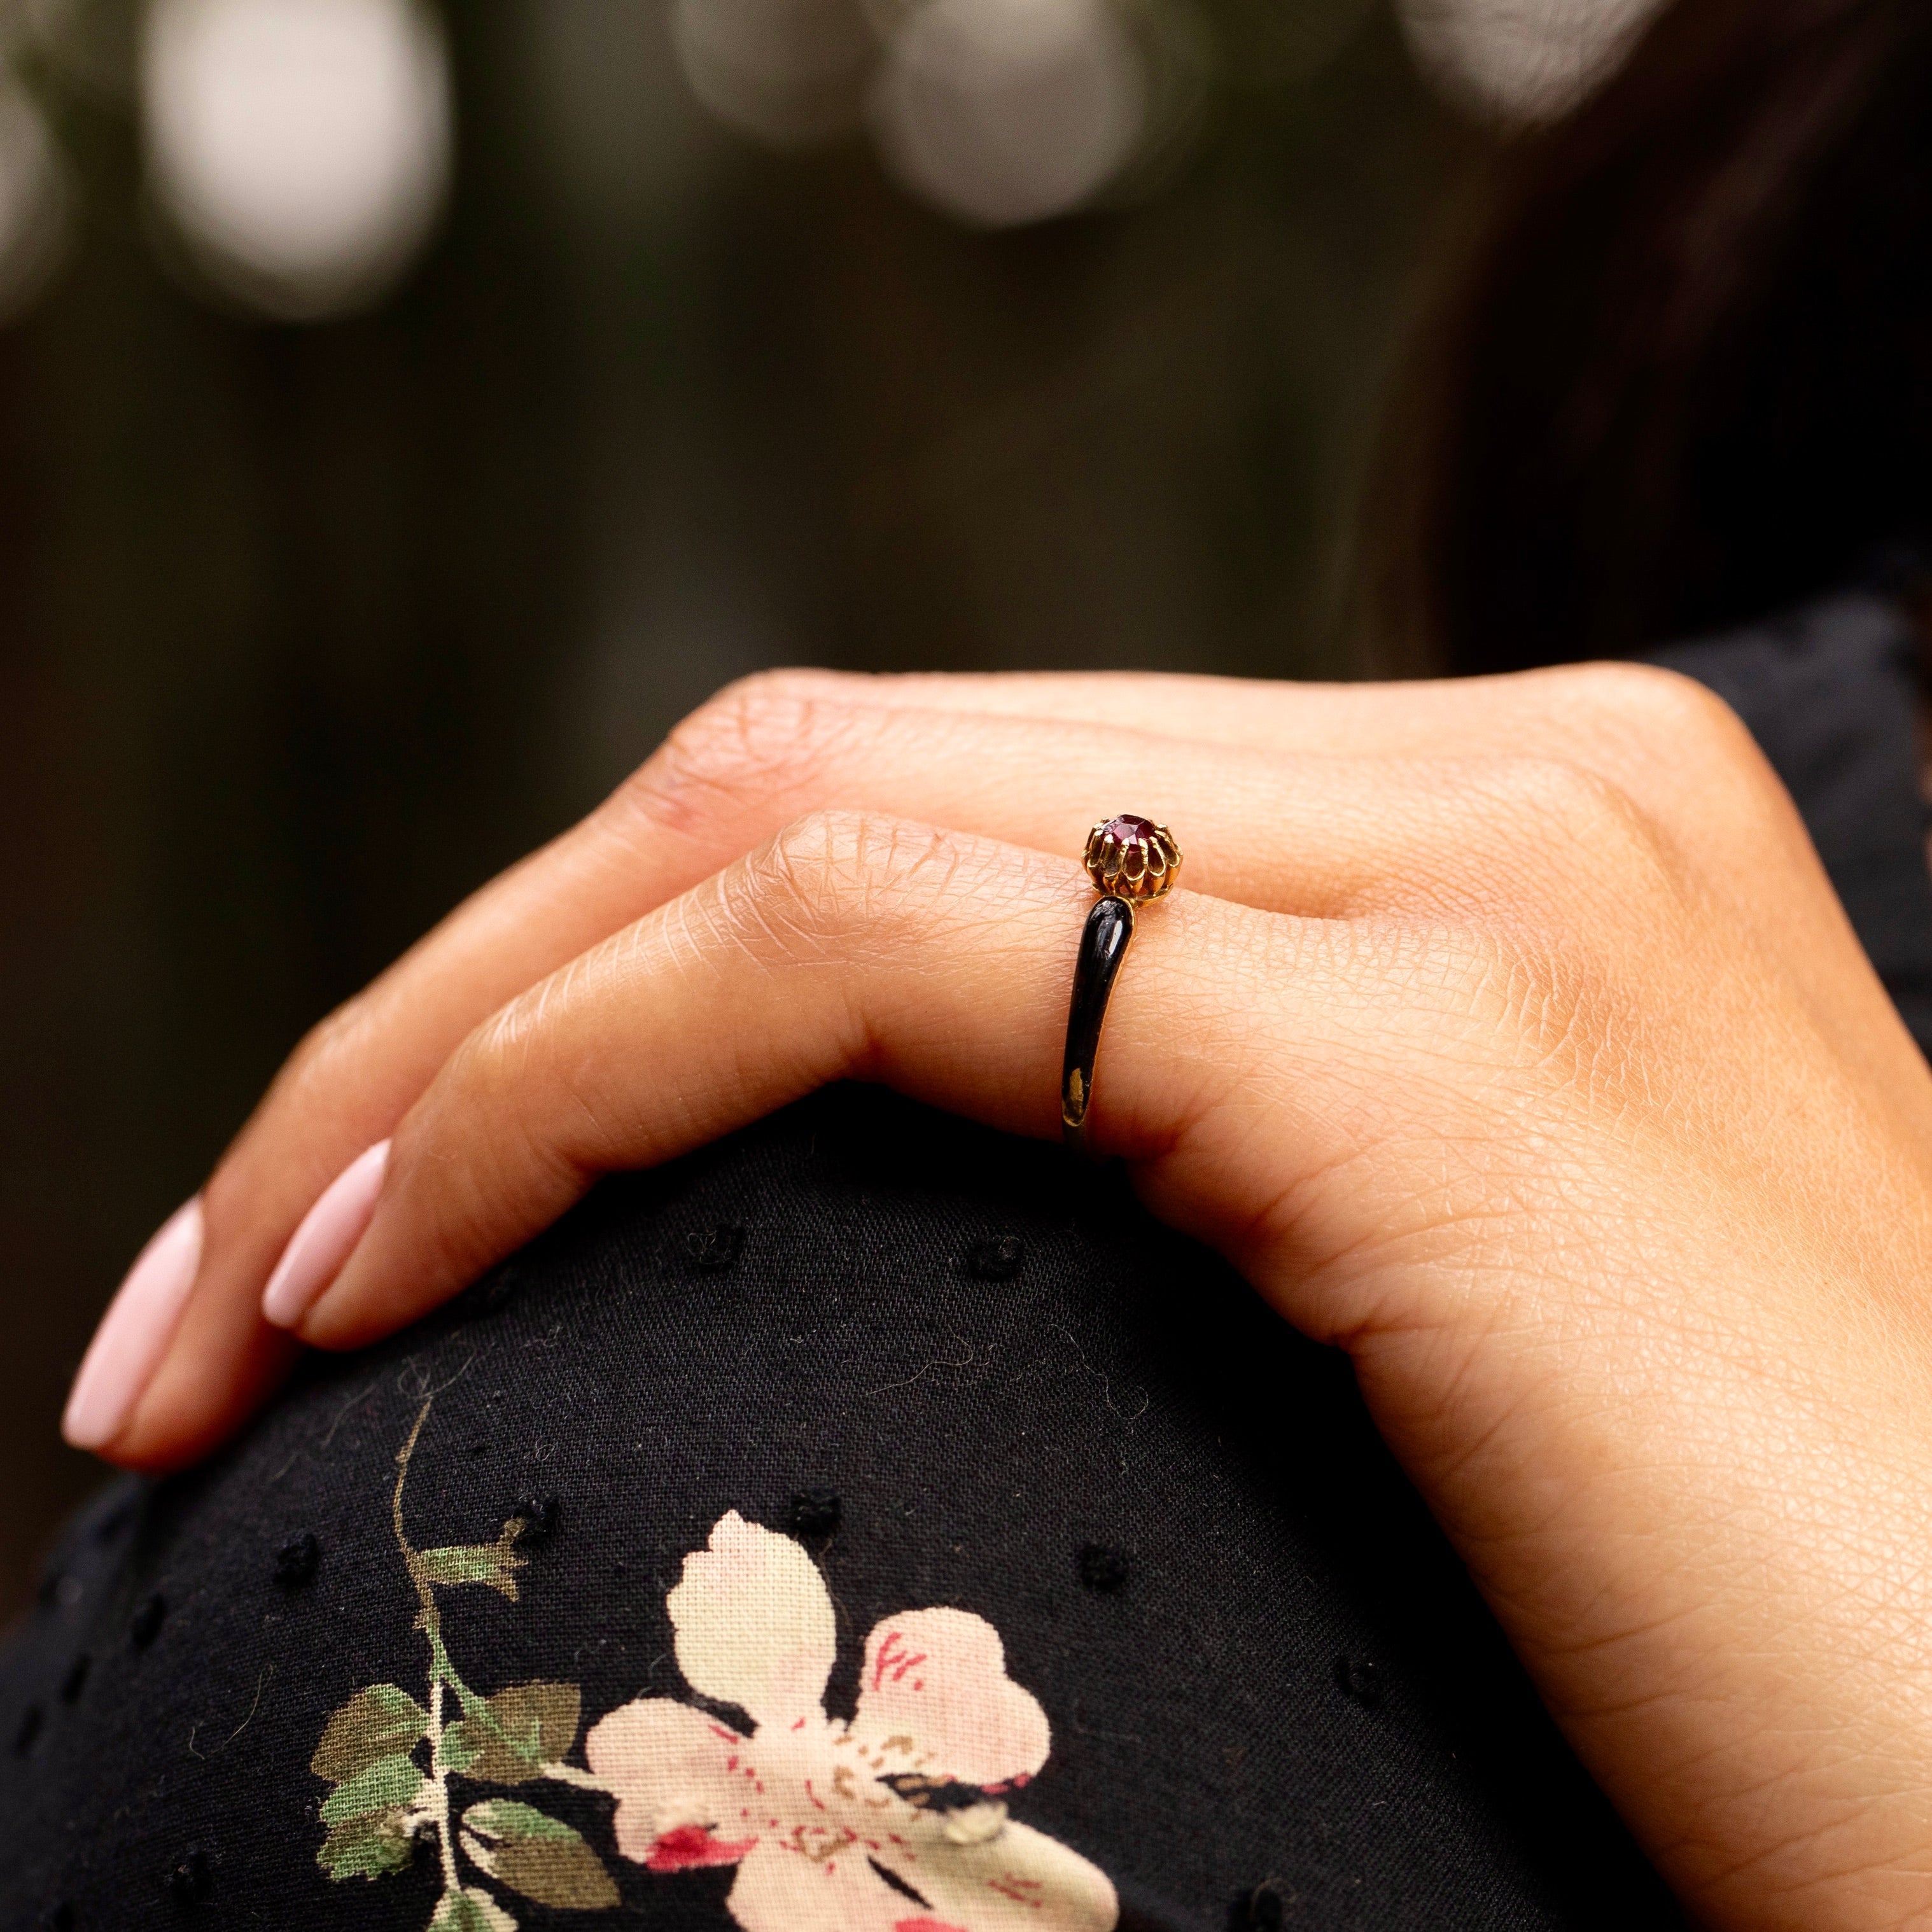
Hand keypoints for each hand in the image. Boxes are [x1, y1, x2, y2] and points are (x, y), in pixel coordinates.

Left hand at [63, 663, 1931, 1928]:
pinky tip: (390, 1256)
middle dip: (470, 998)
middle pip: (819, 772)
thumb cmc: (1763, 1660)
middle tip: (222, 1276)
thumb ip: (1206, 1183)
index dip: (599, 978)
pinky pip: (860, 946)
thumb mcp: (1437, 1341)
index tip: (367, 1216)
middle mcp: (1514, 784)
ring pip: (796, 815)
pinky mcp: (1453, 1057)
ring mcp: (1500, 882)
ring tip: (252, 1284)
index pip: (929, 804)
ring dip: (464, 1032)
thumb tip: (865, 1195)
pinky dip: (576, 1075)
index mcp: (1512, 834)